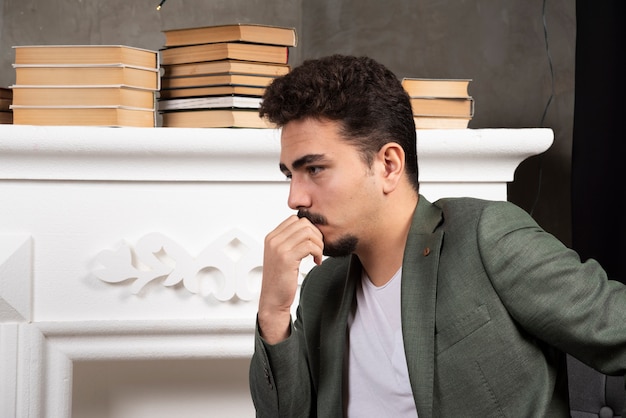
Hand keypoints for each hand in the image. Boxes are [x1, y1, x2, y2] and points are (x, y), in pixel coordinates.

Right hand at [258, 215, 323, 343]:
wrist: (272, 299)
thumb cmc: (279, 280)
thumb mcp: (281, 256)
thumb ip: (289, 241)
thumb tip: (308, 230)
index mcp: (272, 237)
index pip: (295, 219)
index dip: (309, 228)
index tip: (313, 241)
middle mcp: (273, 240)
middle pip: (303, 223)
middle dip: (316, 234)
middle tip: (318, 248)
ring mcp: (279, 248)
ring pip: (308, 232)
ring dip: (318, 243)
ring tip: (317, 255)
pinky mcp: (287, 258)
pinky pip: (309, 245)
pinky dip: (318, 252)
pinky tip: (316, 262)